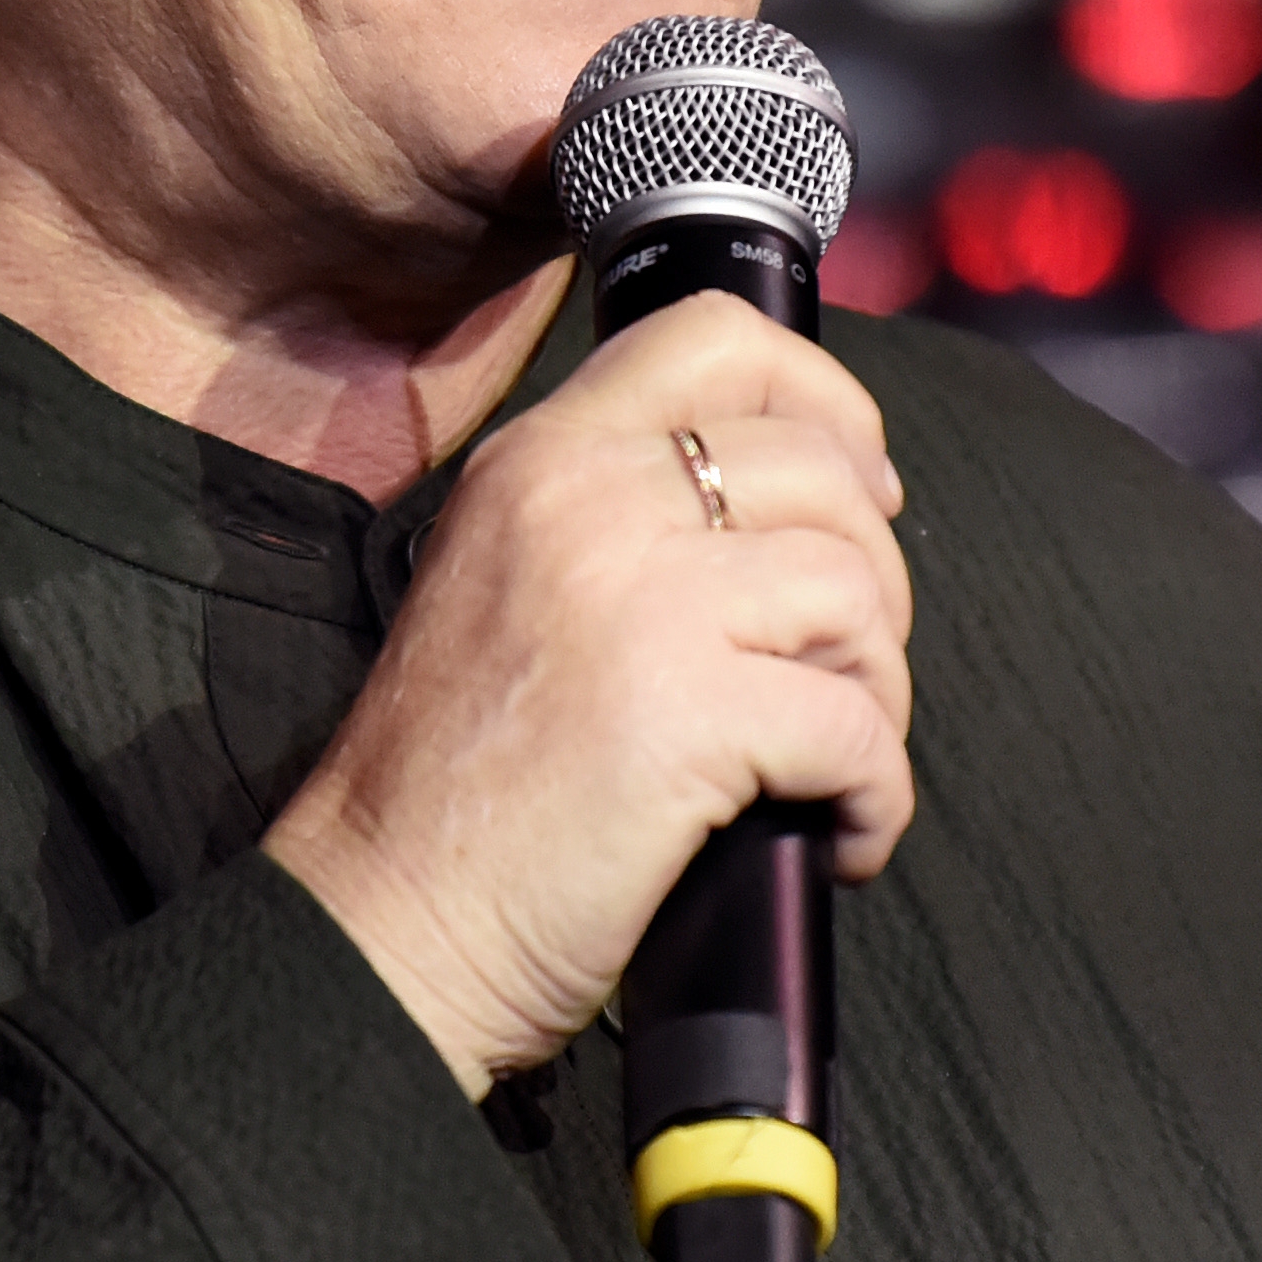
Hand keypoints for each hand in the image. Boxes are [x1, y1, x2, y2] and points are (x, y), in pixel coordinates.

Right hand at [270, 296, 913, 1092]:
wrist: (383, 925)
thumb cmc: (455, 793)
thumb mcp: (508, 590)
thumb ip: (616, 524)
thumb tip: (801, 514)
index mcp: (536, 459)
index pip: (717, 336)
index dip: (829, 400)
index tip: (865, 488)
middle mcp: (582, 498)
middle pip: (823, 469)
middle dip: (874, 579)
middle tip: (845, 675)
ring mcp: (637, 597)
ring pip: (858, 590)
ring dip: (877, 692)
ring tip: (830, 768)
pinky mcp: (688, 710)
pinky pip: (860, 727)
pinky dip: (876, 796)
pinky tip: (838, 839)